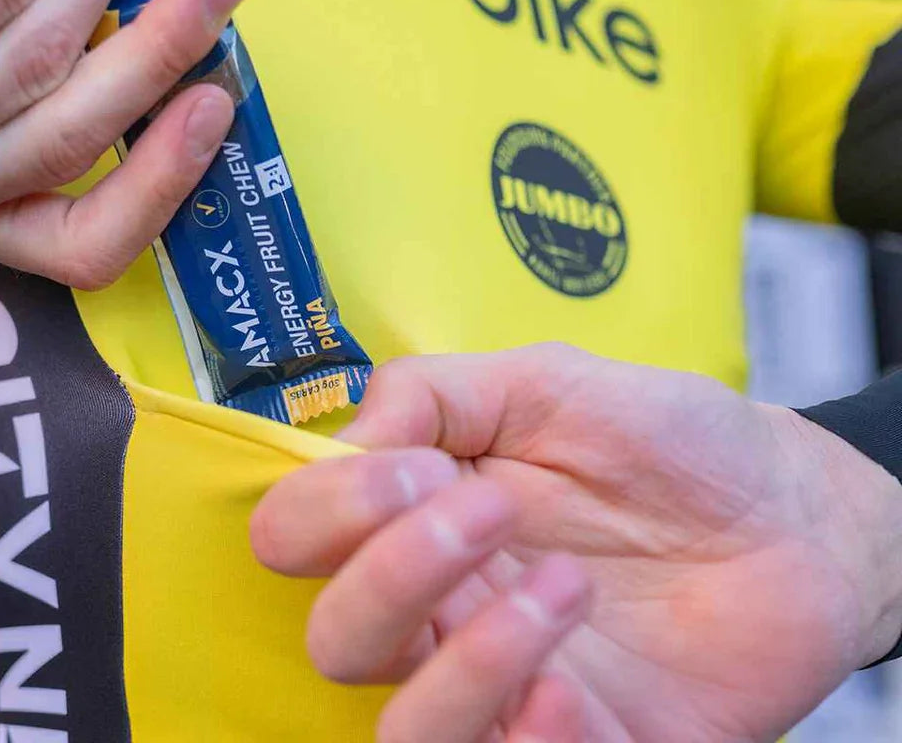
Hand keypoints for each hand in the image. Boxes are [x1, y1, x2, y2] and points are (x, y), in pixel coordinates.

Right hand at [252, 345, 901, 742]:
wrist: (794, 512)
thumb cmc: (665, 437)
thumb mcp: (546, 382)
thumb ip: (433, 392)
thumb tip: (348, 441)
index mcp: (418, 512)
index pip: (295, 534)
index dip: (330, 508)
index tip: (419, 466)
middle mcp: (441, 604)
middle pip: (333, 638)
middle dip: (396, 571)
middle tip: (495, 511)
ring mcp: (506, 683)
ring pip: (403, 730)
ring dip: (470, 661)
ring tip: (568, 586)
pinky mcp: (580, 741)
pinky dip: (532, 737)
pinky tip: (581, 684)